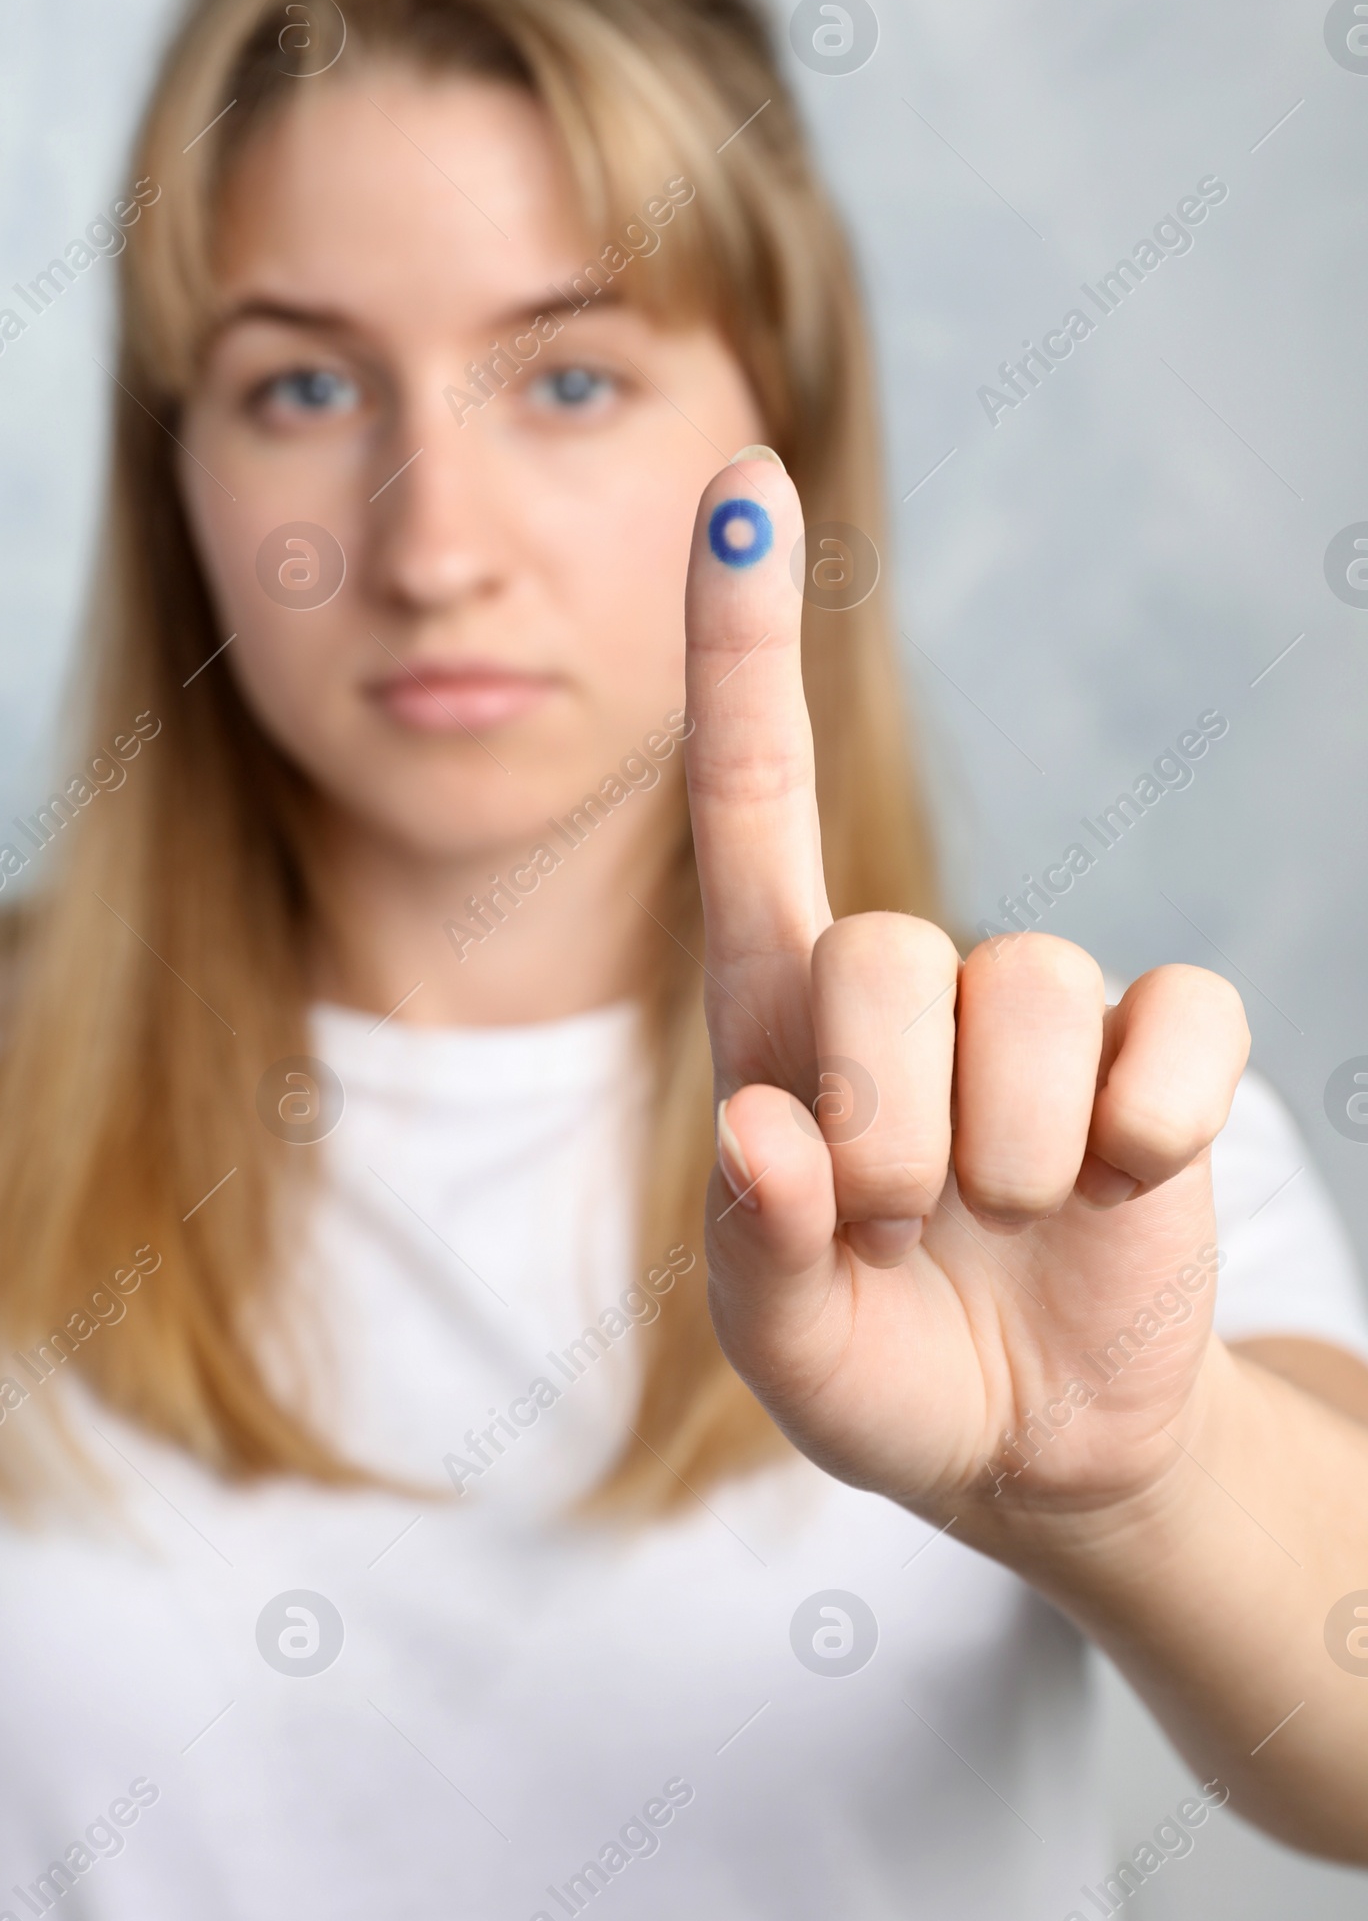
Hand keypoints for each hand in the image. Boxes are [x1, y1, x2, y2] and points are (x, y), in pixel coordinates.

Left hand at [684, 449, 1251, 1534]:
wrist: (1029, 1442)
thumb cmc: (879, 1366)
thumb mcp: (787, 1344)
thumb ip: (762, 1247)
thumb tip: (763, 1132)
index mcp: (776, 1012)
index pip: (751, 796)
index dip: (742, 641)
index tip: (741, 478)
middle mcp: (905, 981)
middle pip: (881, 949)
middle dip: (884, 1127)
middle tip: (903, 1223)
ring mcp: (1041, 1010)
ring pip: (1028, 988)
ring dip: (1008, 1151)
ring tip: (1001, 1221)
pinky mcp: (1163, 1051)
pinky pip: (1180, 1024)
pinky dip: (1151, 1124)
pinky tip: (1119, 1181)